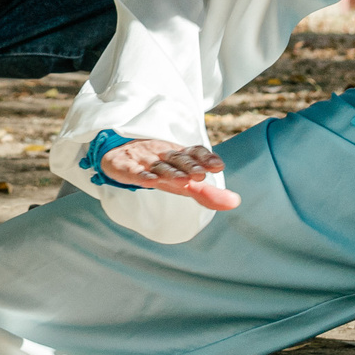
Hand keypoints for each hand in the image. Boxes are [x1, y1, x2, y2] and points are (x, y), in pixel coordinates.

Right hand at [98, 139, 240, 210]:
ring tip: (182, 180)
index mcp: (178, 155)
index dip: (206, 158)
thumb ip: (207, 193)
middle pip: (178, 159)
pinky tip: (149, 180)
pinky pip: (133, 170)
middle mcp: (163, 154)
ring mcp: (144, 159)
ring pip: (159, 165)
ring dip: (170, 171)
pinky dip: (141, 174)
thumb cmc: (159, 170)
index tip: (218, 166)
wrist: (119, 155)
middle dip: (190, 166)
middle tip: (201, 174)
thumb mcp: (182, 180)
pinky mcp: (125, 166)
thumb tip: (235, 202)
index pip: (194, 153)